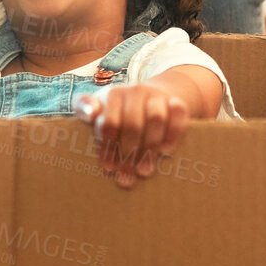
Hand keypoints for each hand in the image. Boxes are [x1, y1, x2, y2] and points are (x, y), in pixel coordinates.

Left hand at [75, 82, 190, 188]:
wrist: (152, 97)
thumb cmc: (120, 110)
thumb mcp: (101, 108)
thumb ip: (87, 110)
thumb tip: (88, 113)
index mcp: (114, 94)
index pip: (110, 123)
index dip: (108, 148)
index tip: (109, 167)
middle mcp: (136, 91)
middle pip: (133, 124)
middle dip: (130, 153)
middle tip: (128, 174)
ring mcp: (157, 95)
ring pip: (156, 119)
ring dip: (150, 147)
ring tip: (144, 169)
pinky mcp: (176, 102)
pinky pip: (178, 116)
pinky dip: (173, 135)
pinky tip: (165, 152)